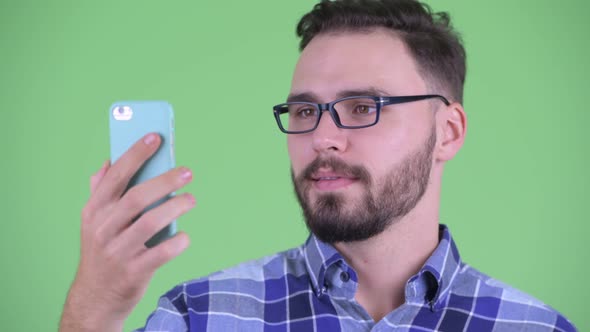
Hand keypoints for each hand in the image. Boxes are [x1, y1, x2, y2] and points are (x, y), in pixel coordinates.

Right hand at [60, 133, 194, 331]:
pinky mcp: (134, 272)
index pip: (115, 176)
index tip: (155, 136)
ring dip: (176, 207)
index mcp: (94, 211)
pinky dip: (178, 241)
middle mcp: (104, 229)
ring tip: (191, 199)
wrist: (96, 297)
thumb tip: (109, 161)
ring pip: (151, 222)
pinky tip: (184, 235)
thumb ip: (101, 191)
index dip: (135, 154)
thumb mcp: (93, 221)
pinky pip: (162, 252)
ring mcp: (118, 251)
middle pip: (137, 197)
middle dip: (165, 180)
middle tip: (187, 171)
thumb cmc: (102, 250)